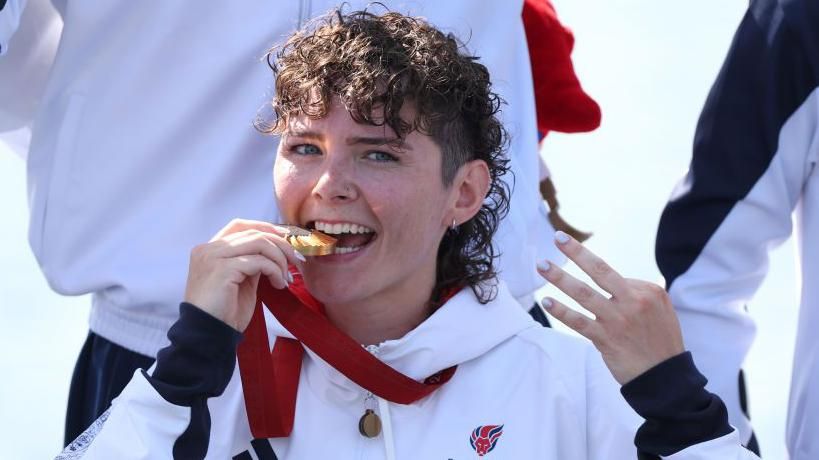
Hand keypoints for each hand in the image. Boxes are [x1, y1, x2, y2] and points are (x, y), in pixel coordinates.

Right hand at [184, 219, 305, 331]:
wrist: (208, 335)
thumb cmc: (224, 312)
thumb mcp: (240, 281)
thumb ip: (251, 262)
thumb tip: (275, 251)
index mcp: (210, 249)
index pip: (241, 225)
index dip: (267, 228)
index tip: (287, 240)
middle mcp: (209, 249)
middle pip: (254, 232)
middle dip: (281, 244)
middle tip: (296, 260)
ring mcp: (214, 257)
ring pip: (260, 243)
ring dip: (280, 259)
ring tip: (285, 278)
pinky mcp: (223, 269)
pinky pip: (260, 261)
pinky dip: (275, 271)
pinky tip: (278, 284)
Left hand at [537, 231, 683, 384]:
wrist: (665, 378)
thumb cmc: (660, 342)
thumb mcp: (660, 309)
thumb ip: (637, 293)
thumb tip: (613, 282)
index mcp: (648, 291)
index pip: (614, 275)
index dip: (596, 275)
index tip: (583, 270)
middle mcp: (633, 301)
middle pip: (599, 270)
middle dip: (576, 252)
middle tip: (557, 238)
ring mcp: (617, 319)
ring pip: (582, 293)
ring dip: (559, 277)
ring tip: (542, 265)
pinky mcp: (605, 339)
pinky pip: (578, 321)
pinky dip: (560, 310)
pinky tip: (546, 301)